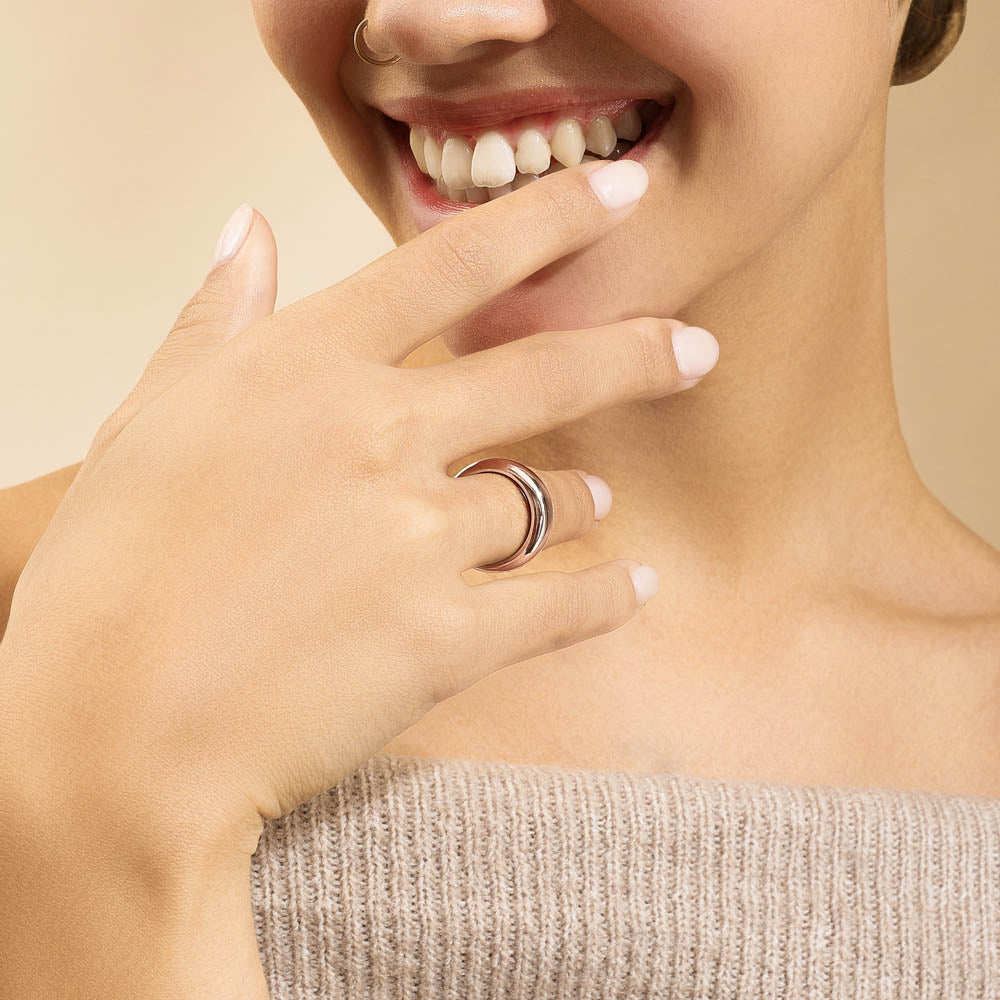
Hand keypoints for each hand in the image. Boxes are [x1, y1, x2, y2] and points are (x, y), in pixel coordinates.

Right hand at [0, 159, 717, 994]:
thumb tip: (243, 229)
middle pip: (545, 372)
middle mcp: (379, 434)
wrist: (114, 731)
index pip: (452, 262)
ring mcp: (420, 535)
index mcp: (307, 367)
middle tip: (695, 350)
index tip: (620, 194)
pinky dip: (604, 598)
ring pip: (548, 500)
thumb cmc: (115, 574)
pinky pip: (560, 606)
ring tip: (595, 502)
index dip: (549, 218)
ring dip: (579, 500)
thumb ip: (215, 319)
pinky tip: (630, 588)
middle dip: (638, 354)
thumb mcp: (150, 417)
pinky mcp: (446, 636)